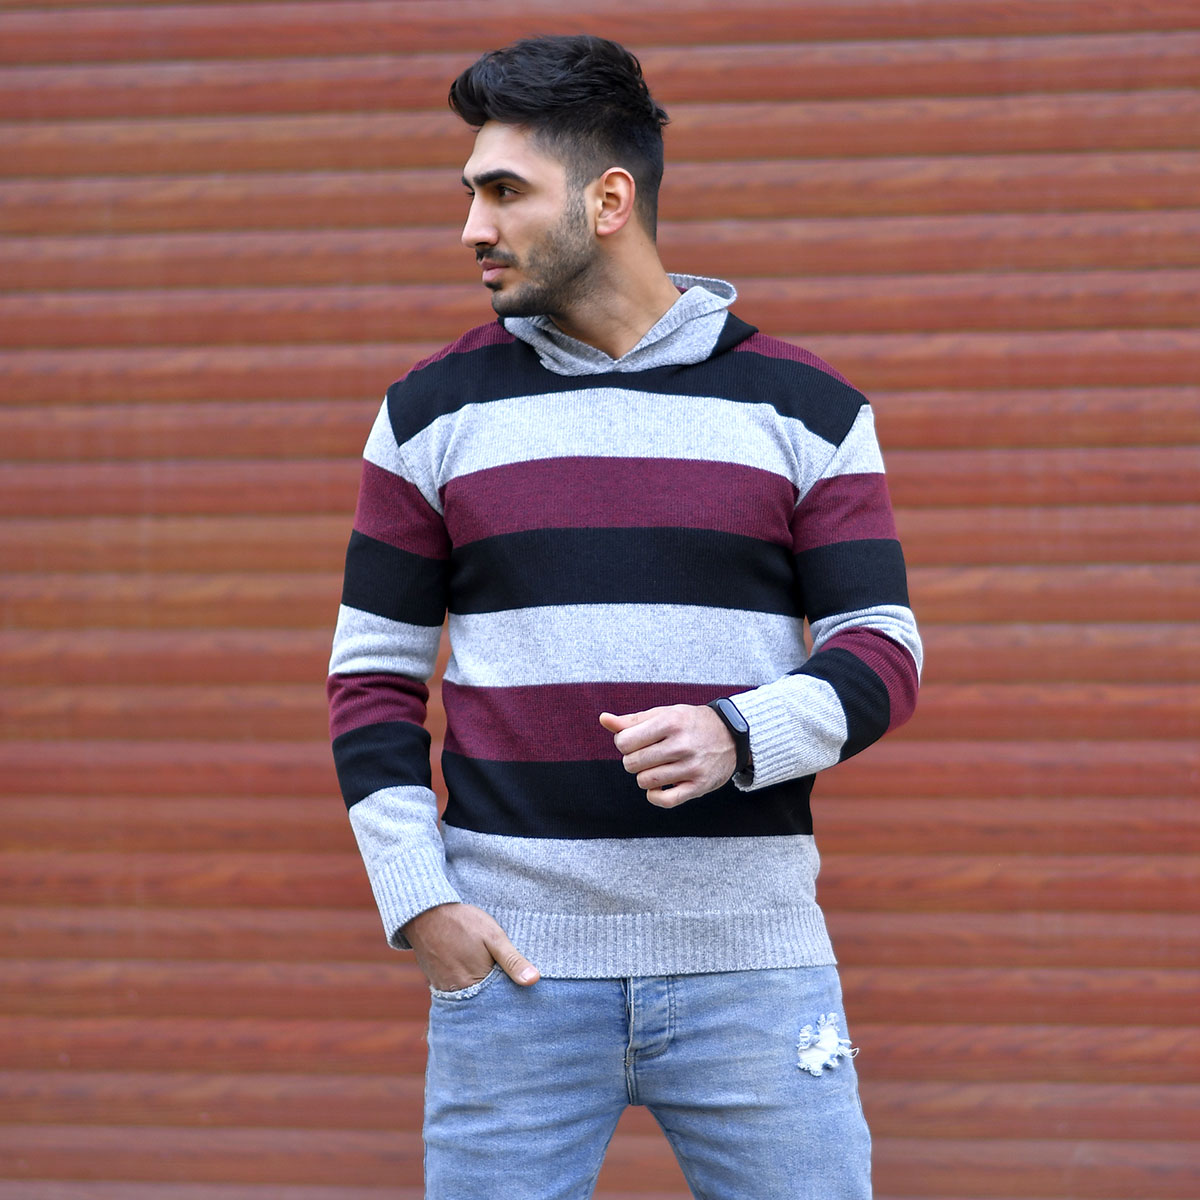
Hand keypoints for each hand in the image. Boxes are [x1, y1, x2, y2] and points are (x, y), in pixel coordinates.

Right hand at [402, 903, 539, 990]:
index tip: (522, 995)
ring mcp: (445, 989)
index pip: (499, 1002)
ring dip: (480, 992)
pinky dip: (466, 986)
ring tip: (489, 979)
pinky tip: (472, 974)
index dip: (511, 997)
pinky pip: (455, 991)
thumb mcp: (494, 937)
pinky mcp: (436, 982)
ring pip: (469, 997)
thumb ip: (513, 961)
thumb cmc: (463, 923)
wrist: (426, 913)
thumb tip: (534, 981)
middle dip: (495, 998)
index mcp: (476, 984)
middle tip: (506, 987)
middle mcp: (458, 993)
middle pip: (483, 1003)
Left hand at [599, 704, 736, 807]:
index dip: (624, 743)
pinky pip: (664, 800)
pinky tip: (659, 786)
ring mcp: (691, 767)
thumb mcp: (663, 714)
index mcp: (670, 722)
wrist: (731, 735)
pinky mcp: (699, 786)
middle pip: (632, 763)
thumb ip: (631, 720)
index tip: (635, 742)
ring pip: (645, 782)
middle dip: (633, 760)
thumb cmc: (689, 723)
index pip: (624, 742)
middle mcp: (681, 744)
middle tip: (646, 755)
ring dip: (644, 776)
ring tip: (656, 767)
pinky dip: (655, 795)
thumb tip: (603, 719)